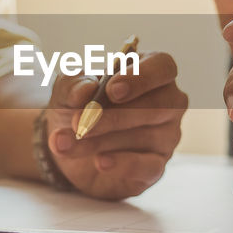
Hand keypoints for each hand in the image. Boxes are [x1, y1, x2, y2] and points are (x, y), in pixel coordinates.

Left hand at [43, 52, 188, 199]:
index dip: (142, 77)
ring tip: (66, 144)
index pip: (163, 66)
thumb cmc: (78, 108)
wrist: (69, 148)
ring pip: (146, 136)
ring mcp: (166, 136)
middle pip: (159, 105)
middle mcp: (166, 103)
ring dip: (101, 140)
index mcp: (148, 72)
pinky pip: (149, 165)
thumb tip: (86, 89)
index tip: (112, 90)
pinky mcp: (156, 166)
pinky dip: (124, 164)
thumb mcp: (66, 91)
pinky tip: (100, 162)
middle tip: (79, 123)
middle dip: (115, 116)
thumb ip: (72, 85)